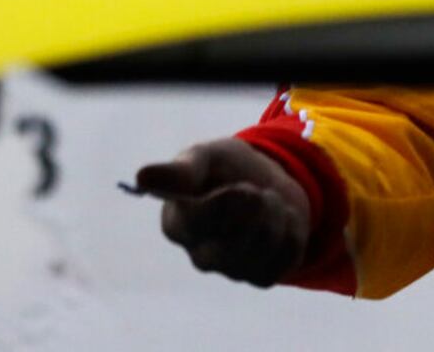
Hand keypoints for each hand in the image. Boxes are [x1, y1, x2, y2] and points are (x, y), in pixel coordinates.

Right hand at [135, 138, 310, 286]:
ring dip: (277, 213)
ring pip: (265, 247)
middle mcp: (200, 254)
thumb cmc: (224, 168)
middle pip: (235, 244)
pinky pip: (288, 258)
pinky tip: (281, 220)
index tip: (241, 186)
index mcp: (178, 225)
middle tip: (256, 191)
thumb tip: (141, 177)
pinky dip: (293, 230)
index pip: (202, 220)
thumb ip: (180, 170)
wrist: (264, 179)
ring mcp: (231, 270)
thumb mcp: (205, 157)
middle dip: (256, 208)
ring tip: (268, 201)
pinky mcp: (262, 276)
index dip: (230, 200)